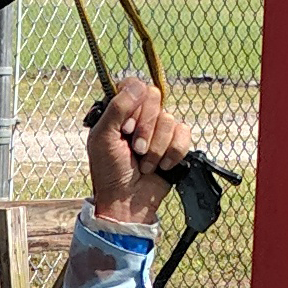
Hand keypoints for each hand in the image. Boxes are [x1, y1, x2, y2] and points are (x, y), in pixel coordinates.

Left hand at [84, 72, 192, 226]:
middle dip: (145, 128)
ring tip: (145, 164)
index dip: (134, 104)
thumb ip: (117, 109)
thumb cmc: (109, 171)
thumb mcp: (103, 138)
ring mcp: (159, 130)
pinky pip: (184, 134)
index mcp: (120, 111)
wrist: (127, 202)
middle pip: (155, 97)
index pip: (134, 85)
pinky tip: (162, 166)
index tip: (125, 127)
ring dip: (156, 148)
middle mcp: (141, 116)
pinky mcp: (175, 144)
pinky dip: (172, 153)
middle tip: (135, 148)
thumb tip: (138, 85)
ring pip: (169, 119)